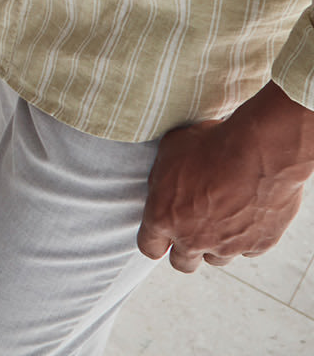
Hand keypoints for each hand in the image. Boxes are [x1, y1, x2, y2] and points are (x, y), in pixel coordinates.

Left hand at [138, 83, 313, 271]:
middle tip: (190, 230)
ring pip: (216, 258)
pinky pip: (247, 249)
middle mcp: (193, 238)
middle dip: (184, 250)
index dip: (154, 241)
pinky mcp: (257, 246)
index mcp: (164, 216)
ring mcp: (227, 246)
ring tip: (220, 216)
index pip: (149, 247)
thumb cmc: (211, 144)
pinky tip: (246, 213)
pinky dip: (245, 237)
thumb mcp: (170, 151)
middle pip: (183, 263)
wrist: (259, 152)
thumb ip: (163, 179)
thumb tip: (163, 187)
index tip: (160, 235)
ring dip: (215, 243)